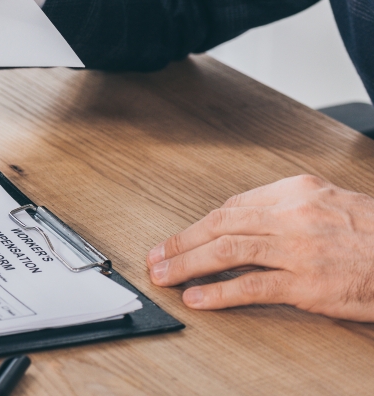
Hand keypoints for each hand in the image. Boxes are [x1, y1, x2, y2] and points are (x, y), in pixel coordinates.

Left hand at [147, 175, 373, 320]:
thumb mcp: (332, 204)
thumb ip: (289, 210)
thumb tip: (244, 224)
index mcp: (296, 191)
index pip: (233, 205)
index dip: (200, 225)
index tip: (180, 238)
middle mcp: (293, 214)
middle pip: (220, 224)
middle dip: (182, 241)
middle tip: (156, 256)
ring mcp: (299, 248)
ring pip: (227, 251)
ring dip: (187, 264)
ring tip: (164, 276)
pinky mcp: (308, 283)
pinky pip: (252, 286)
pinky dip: (218, 292)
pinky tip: (197, 298)